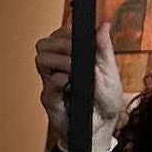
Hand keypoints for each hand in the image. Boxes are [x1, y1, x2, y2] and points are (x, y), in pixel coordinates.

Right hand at [33, 29, 127, 150]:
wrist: (103, 126)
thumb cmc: (105, 99)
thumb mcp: (110, 69)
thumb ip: (103, 48)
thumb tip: (103, 25)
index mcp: (71, 58)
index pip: (56, 36)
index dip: (64, 34)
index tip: (78, 39)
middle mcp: (57, 69)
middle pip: (43, 45)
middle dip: (60, 44)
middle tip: (75, 52)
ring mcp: (52, 84)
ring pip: (41, 60)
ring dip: (60, 59)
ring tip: (75, 68)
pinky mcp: (50, 100)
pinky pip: (48, 85)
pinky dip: (59, 79)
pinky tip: (70, 81)